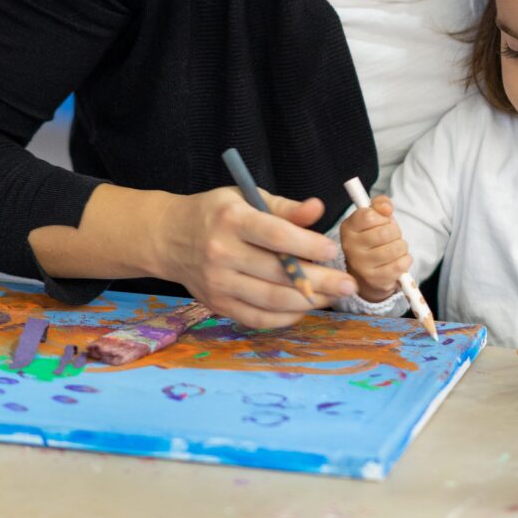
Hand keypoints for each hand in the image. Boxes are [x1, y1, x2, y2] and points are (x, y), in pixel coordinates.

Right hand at [154, 186, 355, 328]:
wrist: (168, 237)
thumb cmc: (215, 213)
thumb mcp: (245, 197)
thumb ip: (284, 206)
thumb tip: (318, 208)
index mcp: (230, 221)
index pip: (274, 235)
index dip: (307, 244)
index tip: (332, 251)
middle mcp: (221, 254)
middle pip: (277, 273)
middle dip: (320, 280)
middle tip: (349, 283)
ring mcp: (218, 284)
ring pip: (271, 300)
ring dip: (308, 301)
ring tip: (334, 296)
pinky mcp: (217, 304)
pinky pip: (256, 319)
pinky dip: (285, 318)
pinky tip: (304, 308)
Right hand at [339, 196, 410, 302]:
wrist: (366, 275)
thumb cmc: (372, 240)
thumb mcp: (373, 218)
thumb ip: (380, 205)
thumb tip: (387, 208)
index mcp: (348, 228)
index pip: (369, 215)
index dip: (383, 217)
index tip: (382, 222)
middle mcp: (350, 247)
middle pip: (386, 232)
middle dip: (396, 233)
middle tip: (391, 237)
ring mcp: (361, 265)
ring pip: (396, 248)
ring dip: (402, 247)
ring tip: (395, 249)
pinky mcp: (375, 279)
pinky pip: (400, 264)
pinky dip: (406, 260)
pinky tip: (399, 260)